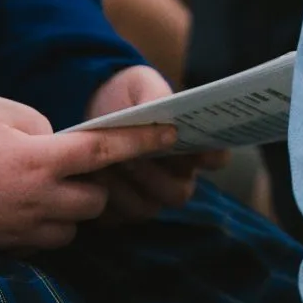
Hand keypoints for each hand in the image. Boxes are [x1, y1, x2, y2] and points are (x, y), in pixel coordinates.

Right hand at [0, 96, 177, 251]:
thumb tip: (57, 143)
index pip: (106, 149)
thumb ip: (41, 125)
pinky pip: (44, 243)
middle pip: (96, 200)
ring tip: (46, 192)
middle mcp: (39, 198)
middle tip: (72, 172)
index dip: (143, 141)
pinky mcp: (6, 246)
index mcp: (41, 159)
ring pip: (74, 227)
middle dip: (94, 187)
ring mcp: (23, 227)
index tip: (172, 134)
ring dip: (70, 212)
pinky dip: (44, 230)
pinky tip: (24, 211)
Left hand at [84, 67, 222, 220]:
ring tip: (107, 165)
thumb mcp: (140, 84)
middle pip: (180, 193)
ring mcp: (147, 198)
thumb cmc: (124, 97)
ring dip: (126, 187)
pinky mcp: (116, 212)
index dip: (210, 156)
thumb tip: (162, 108)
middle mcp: (176, 179)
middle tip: (134, 156)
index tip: (193, 147)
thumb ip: (154, 94)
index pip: (216, 159)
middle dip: (156, 176)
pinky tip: (92, 178)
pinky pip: (115, 218)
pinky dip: (103, 200)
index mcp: (193, 148)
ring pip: (147, 208)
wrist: (86, 111)